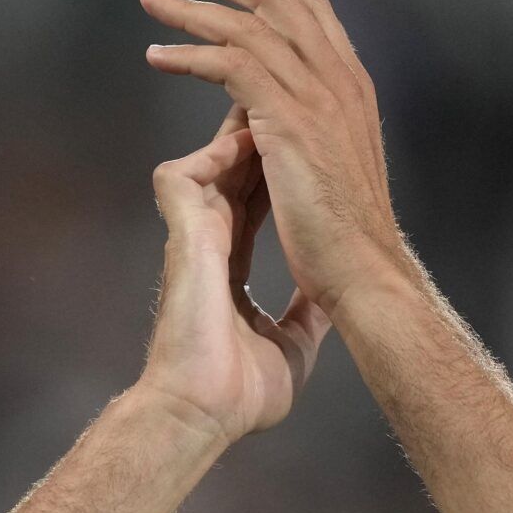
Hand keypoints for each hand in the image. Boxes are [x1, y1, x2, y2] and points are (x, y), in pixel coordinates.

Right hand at [137, 102, 334, 442]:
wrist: (205, 410)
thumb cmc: (240, 393)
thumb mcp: (294, 345)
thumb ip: (308, 314)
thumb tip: (334, 304)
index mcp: (234, 261)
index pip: (262, 199)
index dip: (286, 169)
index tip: (317, 151)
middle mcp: (212, 240)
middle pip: (242, 166)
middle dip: (271, 132)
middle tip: (303, 105)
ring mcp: (192, 232)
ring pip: (217, 157)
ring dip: (248, 126)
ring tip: (282, 102)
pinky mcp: (178, 230)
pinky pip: (190, 169)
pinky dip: (219, 148)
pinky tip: (251, 134)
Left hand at [141, 0, 413, 318]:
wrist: (365, 272)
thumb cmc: (347, 241)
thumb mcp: (335, 173)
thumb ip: (313, 135)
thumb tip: (272, 128)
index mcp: (351, 87)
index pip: (308, 7)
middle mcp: (339, 79)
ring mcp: (317, 95)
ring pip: (249, 24)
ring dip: (193, 6)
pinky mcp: (289, 119)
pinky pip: (231, 63)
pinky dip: (190, 54)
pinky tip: (158, 58)